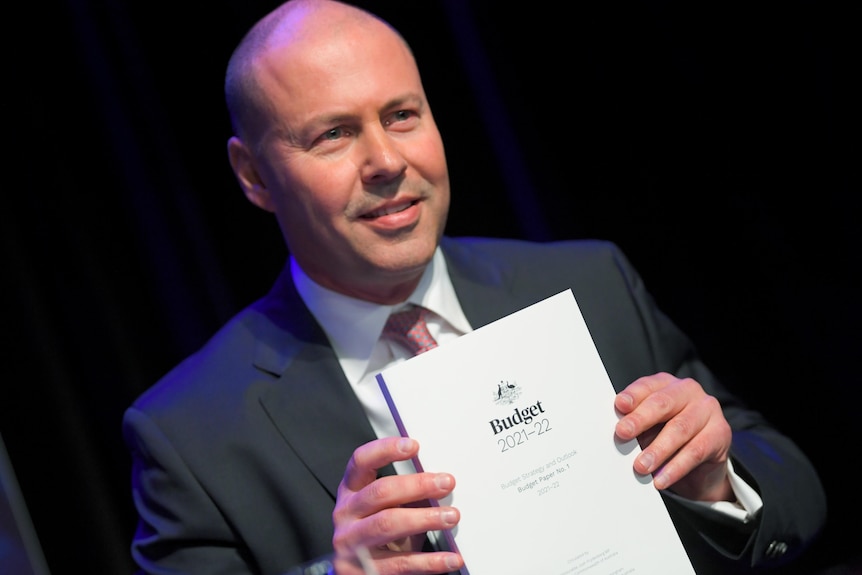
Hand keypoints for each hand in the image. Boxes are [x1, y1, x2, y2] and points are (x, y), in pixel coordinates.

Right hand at [331, 436, 463, 574]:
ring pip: (388, 524)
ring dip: (425, 518)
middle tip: (446, 482)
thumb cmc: (378, 535)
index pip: (361, 461)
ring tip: (451, 517)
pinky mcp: (362, 571)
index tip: (413, 445)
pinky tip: (450, 558)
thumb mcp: (386, 508)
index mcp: (350, 491)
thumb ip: (406, 494)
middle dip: (417, 485)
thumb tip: (440, 480)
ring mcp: (350, 543)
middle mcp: (346, 513)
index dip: (385, 449)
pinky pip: (401, 563)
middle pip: (380, 491)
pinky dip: (430, 561)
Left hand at [613, 372, 733, 501]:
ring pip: (679, 429)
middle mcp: (688, 391)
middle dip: (641, 419)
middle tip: (623, 433)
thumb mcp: (648, 429)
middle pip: (663, 403)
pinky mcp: (720, 433)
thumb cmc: (666, 438)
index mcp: (666, 384)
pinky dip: (675, 467)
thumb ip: (635, 425)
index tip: (619, 405)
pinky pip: (695, 451)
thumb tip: (618, 433)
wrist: (700, 466)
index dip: (633, 395)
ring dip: (657, 450)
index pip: (648, 386)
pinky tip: (661, 479)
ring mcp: (708, 410)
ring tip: (640, 466)